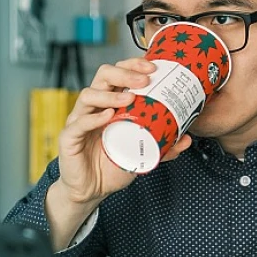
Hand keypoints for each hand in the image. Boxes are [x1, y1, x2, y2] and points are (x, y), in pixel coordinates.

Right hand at [55, 58, 192, 205]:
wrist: (92, 190)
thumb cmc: (112, 166)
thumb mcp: (142, 153)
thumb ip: (163, 145)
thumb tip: (187, 139)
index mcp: (109, 103)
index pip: (118, 73)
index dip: (133, 65)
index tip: (153, 67)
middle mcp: (93, 107)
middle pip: (103, 75)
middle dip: (124, 72)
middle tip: (145, 79)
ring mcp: (79, 120)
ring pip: (88, 95)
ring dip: (110, 93)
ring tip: (130, 98)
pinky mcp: (69, 137)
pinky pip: (79, 123)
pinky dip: (94, 118)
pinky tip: (108, 116)